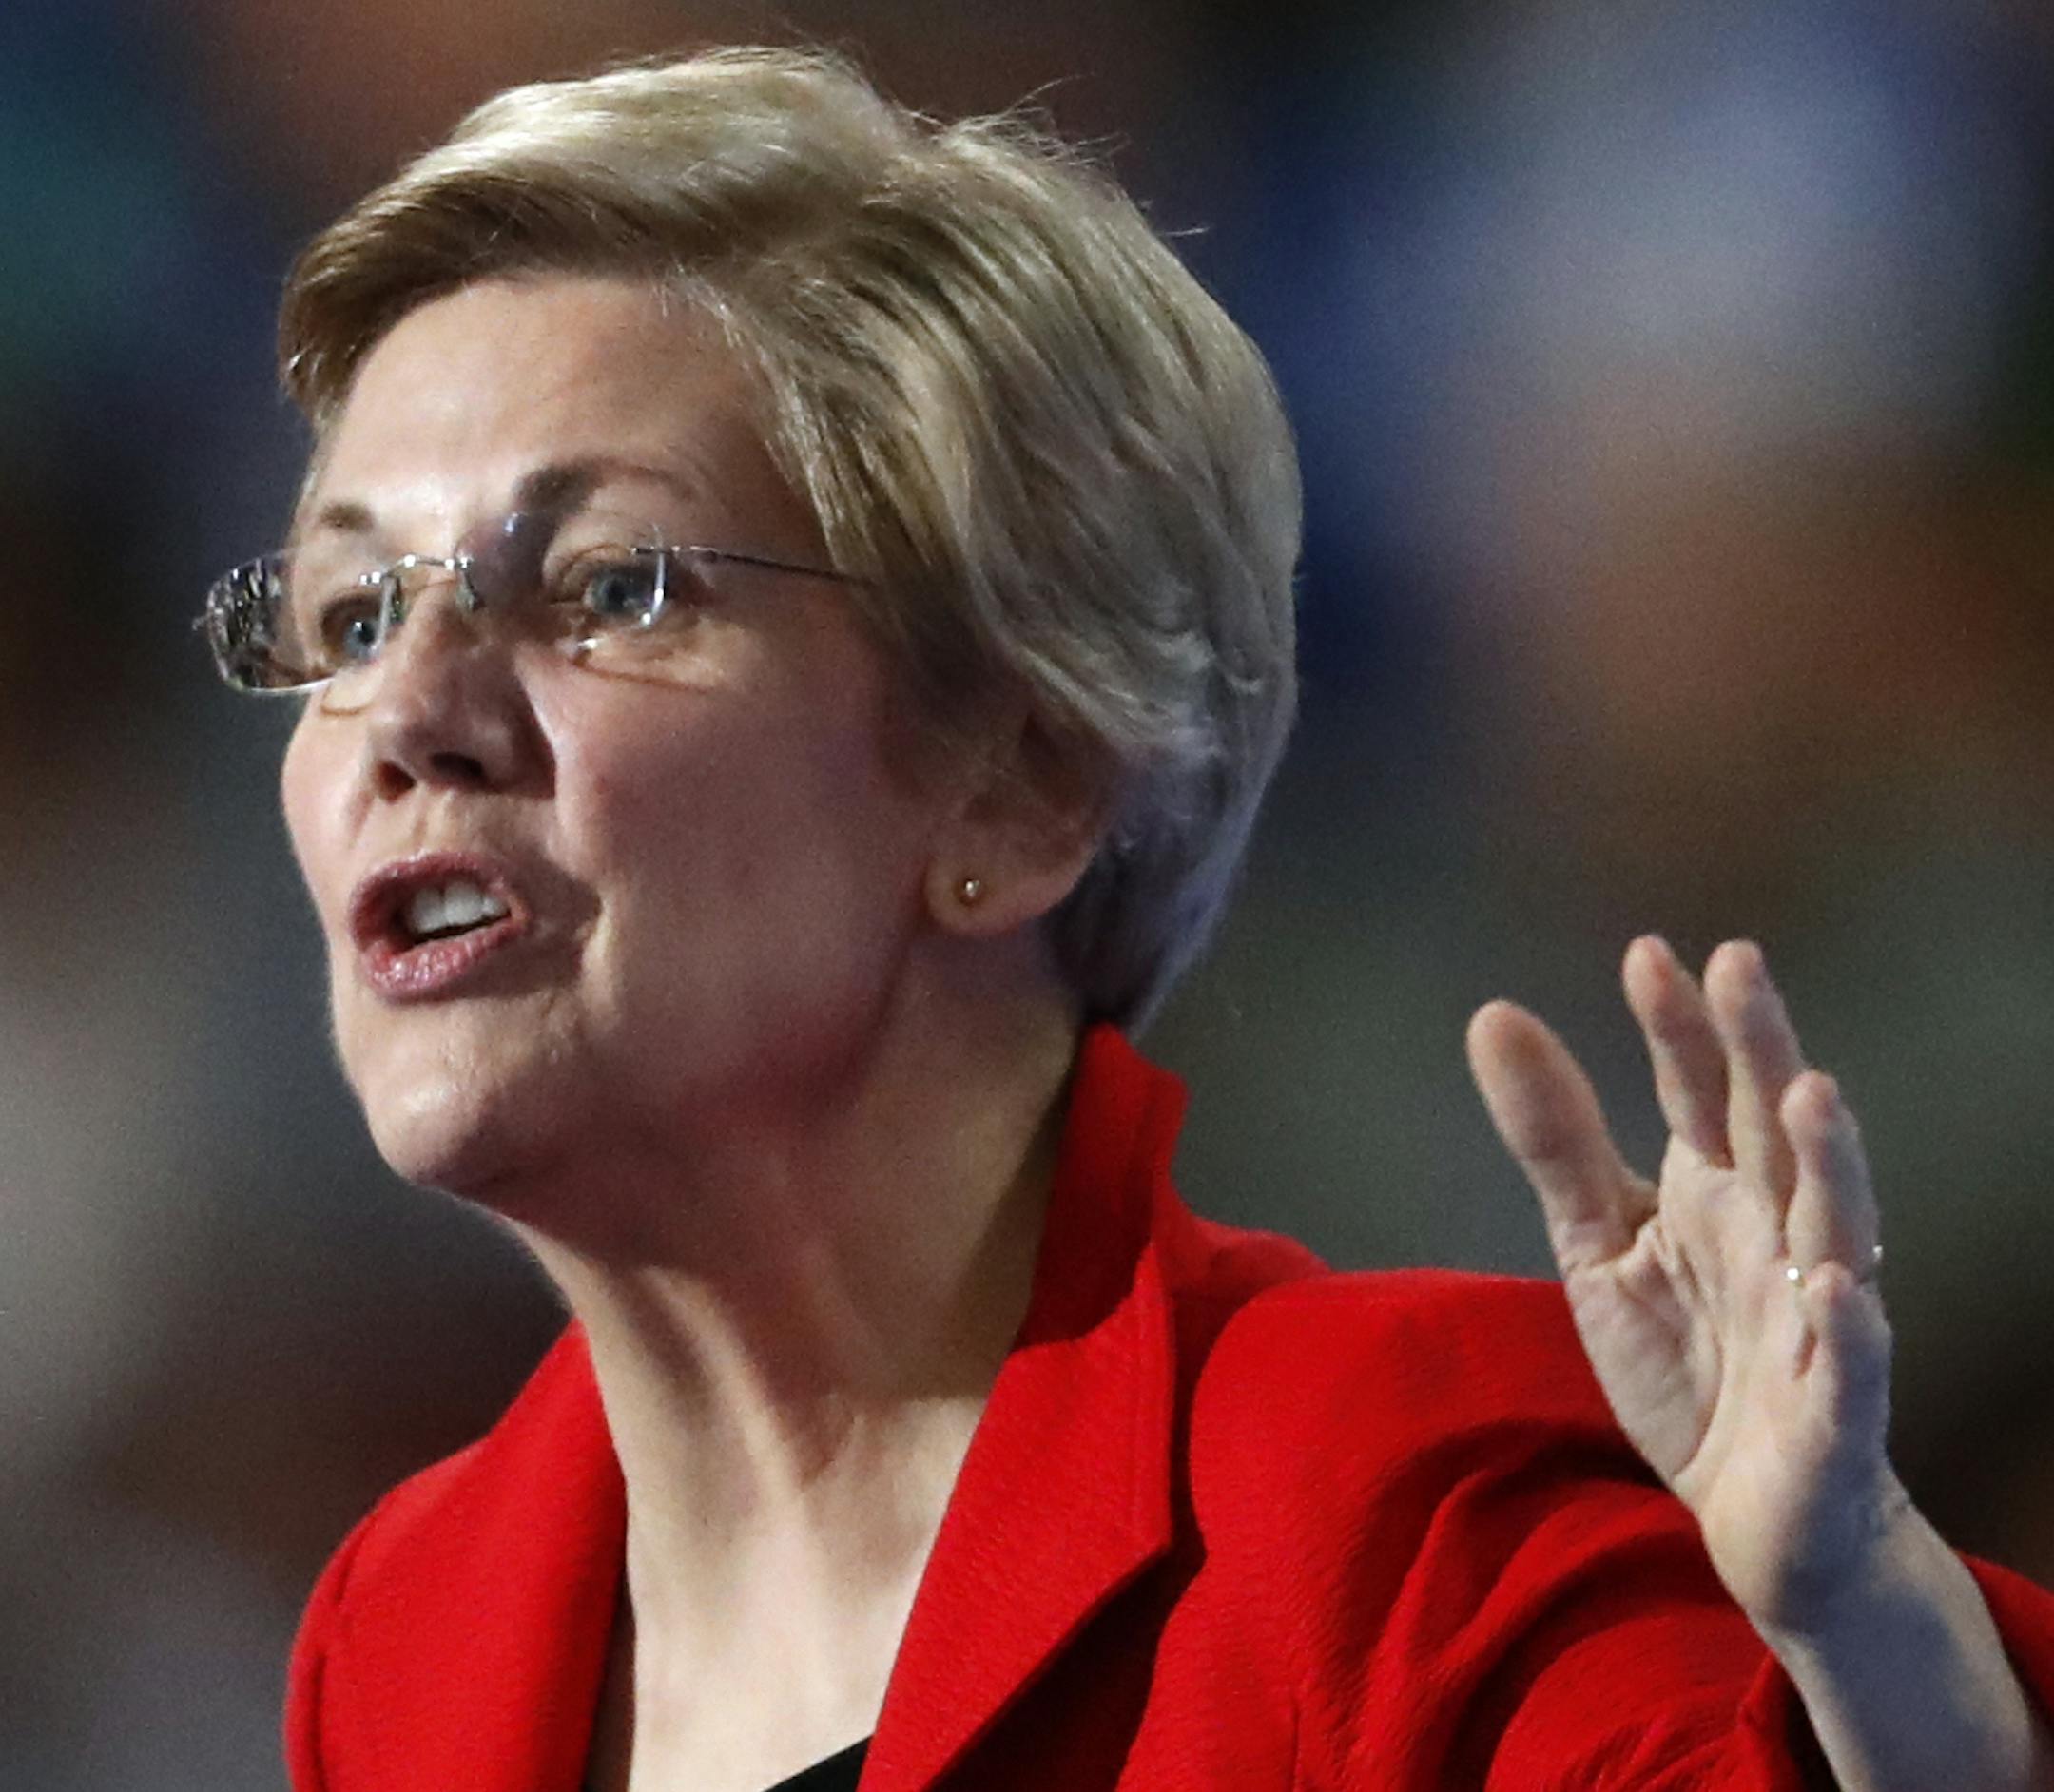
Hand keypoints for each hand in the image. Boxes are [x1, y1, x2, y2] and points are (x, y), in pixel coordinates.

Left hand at [1466, 937, 1893, 1636]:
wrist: (1754, 1513)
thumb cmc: (1687, 1361)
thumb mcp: (1599, 1242)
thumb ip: (1555, 1136)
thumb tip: (1492, 1014)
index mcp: (1716, 1190)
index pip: (1699, 1091)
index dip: (1678, 1026)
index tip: (1647, 954)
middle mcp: (1775, 1235)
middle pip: (1773, 1131)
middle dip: (1762, 1051)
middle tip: (1739, 965)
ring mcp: (1813, 1318)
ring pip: (1834, 1227)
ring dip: (1827, 1162)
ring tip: (1809, 1093)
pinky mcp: (1835, 1409)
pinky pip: (1851, 1362)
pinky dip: (1848, 1325)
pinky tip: (1834, 1285)